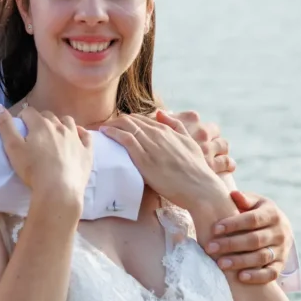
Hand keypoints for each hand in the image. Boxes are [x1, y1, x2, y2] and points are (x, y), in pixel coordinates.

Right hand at [0, 105, 92, 206]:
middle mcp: (60, 127)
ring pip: (68, 122)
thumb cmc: (33, 170)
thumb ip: (5, 126)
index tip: (20, 129)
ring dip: (60, 124)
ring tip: (54, 135)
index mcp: (41, 125)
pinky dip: (80, 134)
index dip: (23, 118)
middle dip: (40, 121)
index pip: (29, 112)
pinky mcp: (86, 151)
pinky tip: (76, 138)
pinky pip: (86, 136)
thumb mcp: (13, 148)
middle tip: (34, 135)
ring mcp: (75, 138)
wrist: (58, 191)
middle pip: (48, 116)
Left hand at [101, 111, 226, 211]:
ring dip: (110, 125)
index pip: (141, 119)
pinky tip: (103, 133)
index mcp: (167, 130)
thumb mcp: (190, 142)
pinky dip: (112, 133)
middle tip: (104, 128)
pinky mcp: (144, 158)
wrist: (200, 188)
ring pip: (125, 126)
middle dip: (116, 121)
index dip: (127, 121)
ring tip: (100, 130)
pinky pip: (125, 139)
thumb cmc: (197, 170)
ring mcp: (150, 145)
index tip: (117, 125)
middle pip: (130, 120)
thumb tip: (161, 112)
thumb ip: (176, 126)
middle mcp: (158, 134)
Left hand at [205, 191, 292, 284]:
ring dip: (240, 261)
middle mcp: (280, 232)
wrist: (279, 228)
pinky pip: (272, 273)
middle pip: (255, 240)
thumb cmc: (257, 212)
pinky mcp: (281, 265)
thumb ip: (244, 199)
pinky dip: (257, 276)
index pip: (252, 219)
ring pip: (262, 257)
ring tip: (220, 264)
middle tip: (210, 248)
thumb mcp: (254, 202)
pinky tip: (241, 277)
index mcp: (272, 214)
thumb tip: (234, 195)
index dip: (234, 224)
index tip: (214, 229)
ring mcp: (282, 250)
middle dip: (231, 244)